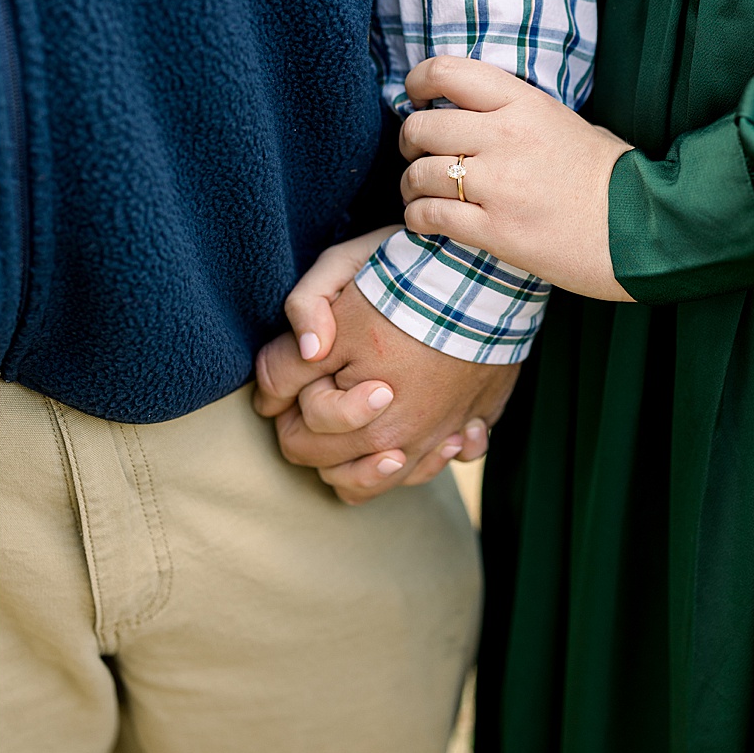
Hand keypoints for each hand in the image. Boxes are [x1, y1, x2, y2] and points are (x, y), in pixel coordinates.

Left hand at [253, 234, 516, 503]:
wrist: (482, 274)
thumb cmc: (402, 285)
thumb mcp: (328, 305)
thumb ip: (287, 359)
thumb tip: (270, 400)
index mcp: (361, 419)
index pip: (295, 441)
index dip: (284, 404)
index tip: (304, 368)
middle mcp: (404, 440)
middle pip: (336, 470)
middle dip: (319, 436)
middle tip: (329, 388)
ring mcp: (445, 434)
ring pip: (390, 479)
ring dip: (373, 462)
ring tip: (374, 419)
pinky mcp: (480, 419)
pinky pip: (449, 459)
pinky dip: (436, 452)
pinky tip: (428, 425)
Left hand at [397, 55, 636, 300]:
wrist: (642, 232)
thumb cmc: (615, 180)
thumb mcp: (573, 124)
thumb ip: (525, 115)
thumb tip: (486, 116)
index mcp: (525, 104)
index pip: (448, 72)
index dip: (418, 82)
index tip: (417, 97)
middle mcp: (505, 138)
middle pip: (422, 126)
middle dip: (409, 141)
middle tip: (416, 153)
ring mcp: (498, 185)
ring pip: (419, 173)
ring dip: (411, 184)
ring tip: (419, 193)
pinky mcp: (494, 230)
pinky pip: (429, 216)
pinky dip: (417, 219)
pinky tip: (424, 222)